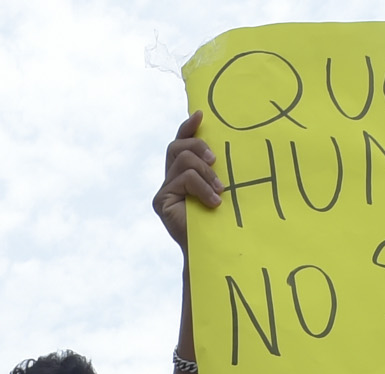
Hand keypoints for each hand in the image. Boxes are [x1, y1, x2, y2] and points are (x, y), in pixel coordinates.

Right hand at [153, 111, 224, 247]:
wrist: (213, 249)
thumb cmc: (222, 219)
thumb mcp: (220, 186)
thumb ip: (215, 169)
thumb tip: (224, 148)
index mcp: (184, 173)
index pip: (181, 142)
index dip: (188, 127)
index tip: (201, 114)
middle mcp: (170, 179)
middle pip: (177, 146)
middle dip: (198, 145)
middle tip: (215, 160)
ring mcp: (164, 189)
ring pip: (183, 161)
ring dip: (205, 172)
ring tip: (219, 190)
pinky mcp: (160, 200)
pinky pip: (183, 179)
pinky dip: (202, 187)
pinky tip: (213, 202)